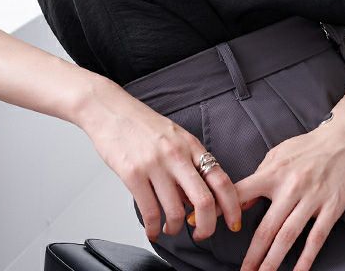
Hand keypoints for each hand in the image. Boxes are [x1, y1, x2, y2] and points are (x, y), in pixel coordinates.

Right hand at [76, 75, 242, 242]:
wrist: (111, 111)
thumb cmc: (142, 125)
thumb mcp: (175, 137)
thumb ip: (188, 163)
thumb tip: (196, 198)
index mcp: (191, 145)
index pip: (221, 179)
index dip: (232, 205)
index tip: (233, 221)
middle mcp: (176, 155)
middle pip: (204, 200)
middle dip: (207, 227)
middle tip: (202, 234)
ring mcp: (155, 165)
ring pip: (176, 212)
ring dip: (175, 229)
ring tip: (170, 229)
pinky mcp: (133, 174)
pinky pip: (149, 212)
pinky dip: (153, 229)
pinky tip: (152, 229)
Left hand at [231, 117, 344, 270]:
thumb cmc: (309, 146)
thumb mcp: (278, 154)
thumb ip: (259, 176)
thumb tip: (241, 200)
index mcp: (274, 172)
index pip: (241, 192)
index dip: (223, 210)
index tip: (204, 224)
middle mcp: (291, 186)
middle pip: (266, 228)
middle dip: (252, 255)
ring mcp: (312, 198)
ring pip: (287, 236)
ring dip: (272, 262)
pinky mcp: (332, 207)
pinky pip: (316, 238)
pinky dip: (305, 259)